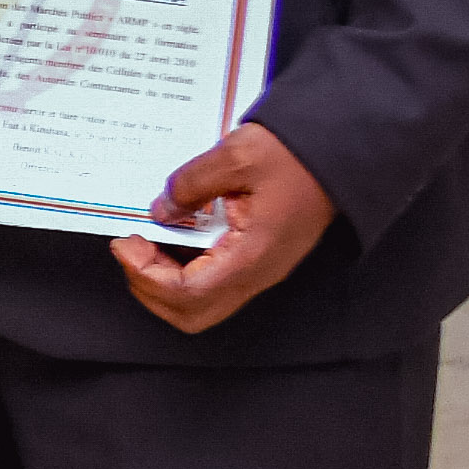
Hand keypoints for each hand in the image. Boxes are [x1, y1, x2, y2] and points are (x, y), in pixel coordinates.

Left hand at [116, 121, 338, 331]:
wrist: (343, 153)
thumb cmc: (297, 155)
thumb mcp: (236, 156)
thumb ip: (190, 185)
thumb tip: (161, 210)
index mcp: (252, 256)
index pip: (188, 294)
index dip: (146, 276)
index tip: (125, 244)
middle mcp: (257, 274)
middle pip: (192, 314)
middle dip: (150, 289)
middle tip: (132, 250)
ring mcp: (260, 271)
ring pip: (202, 304)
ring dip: (164, 283)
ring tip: (146, 245)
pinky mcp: (258, 260)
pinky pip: (214, 284)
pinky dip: (182, 272)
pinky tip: (172, 239)